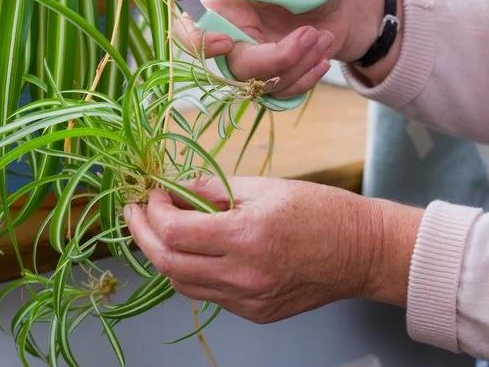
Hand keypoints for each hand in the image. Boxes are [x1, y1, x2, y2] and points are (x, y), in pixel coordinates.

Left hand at [123, 177, 422, 323]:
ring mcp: (248, 300)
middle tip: (135, 211)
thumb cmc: (319, 211)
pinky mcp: (254, 313)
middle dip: (142, 235)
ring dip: (162, 255)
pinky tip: (191, 249)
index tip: (151, 193)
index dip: (152, 211)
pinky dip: (189, 270)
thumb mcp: (264, 186)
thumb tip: (173, 188)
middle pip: (168, 263)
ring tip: (157, 228)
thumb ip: (212, 189)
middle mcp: (244, 275)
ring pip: (181, 284)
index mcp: (246, 237)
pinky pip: (206, 294)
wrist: (363, 252)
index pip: (174, 232)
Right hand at [174, 0, 398, 95]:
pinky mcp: (269, 80)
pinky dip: (304, 80)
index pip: (190, 30)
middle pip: (232, 66)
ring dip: (298, 65)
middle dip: (274, 58)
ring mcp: (250, 62)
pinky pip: (279, 93)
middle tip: (311, 33)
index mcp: (224, 7)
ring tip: (324, 38)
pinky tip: (322, 59)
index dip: (198, 42)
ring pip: (260, 84)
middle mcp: (231, 37)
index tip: (228, 43)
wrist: (342, 9)